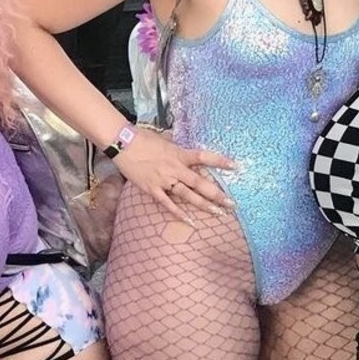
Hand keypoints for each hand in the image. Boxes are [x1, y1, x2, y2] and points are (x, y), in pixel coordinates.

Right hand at [113, 127, 235, 221]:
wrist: (123, 143)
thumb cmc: (143, 138)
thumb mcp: (165, 140)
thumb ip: (176, 148)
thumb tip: (182, 147)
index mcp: (179, 154)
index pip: (204, 157)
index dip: (220, 161)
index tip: (235, 166)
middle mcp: (175, 169)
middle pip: (200, 183)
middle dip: (217, 194)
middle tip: (232, 204)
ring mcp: (164, 180)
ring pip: (188, 195)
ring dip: (204, 205)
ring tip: (219, 213)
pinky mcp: (152, 189)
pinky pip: (168, 203)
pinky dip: (179, 213)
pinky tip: (190, 221)